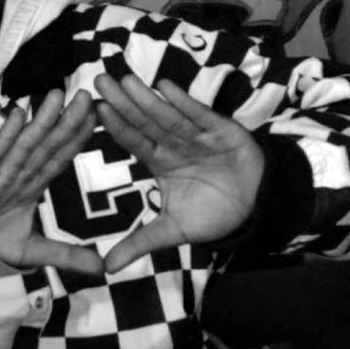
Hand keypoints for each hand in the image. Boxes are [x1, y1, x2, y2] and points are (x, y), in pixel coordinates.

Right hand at [0, 89, 103, 274]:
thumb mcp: (35, 253)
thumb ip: (68, 256)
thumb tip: (103, 269)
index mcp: (32, 187)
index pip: (59, 159)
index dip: (78, 138)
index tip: (98, 117)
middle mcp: (19, 176)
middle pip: (47, 146)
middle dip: (67, 121)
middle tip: (87, 94)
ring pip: (25, 145)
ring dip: (41, 120)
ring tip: (57, 95)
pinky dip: (6, 135)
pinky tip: (19, 113)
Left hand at [94, 75, 263, 272]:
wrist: (255, 209)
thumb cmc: (213, 214)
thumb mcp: (172, 231)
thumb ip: (139, 243)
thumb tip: (106, 268)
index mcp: (160, 162)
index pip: (134, 141)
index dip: (116, 126)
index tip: (94, 109)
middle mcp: (175, 144)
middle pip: (146, 121)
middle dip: (124, 102)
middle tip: (99, 80)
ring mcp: (198, 135)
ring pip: (169, 115)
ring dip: (148, 98)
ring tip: (126, 80)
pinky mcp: (222, 131)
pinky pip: (200, 115)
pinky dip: (185, 102)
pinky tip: (165, 86)